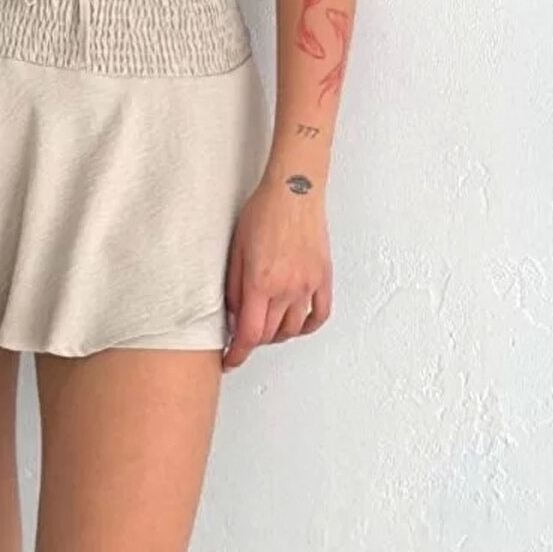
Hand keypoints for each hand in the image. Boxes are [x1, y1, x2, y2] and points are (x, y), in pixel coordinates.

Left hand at [221, 172, 331, 370]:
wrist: (293, 190)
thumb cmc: (262, 212)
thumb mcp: (236, 249)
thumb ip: (233, 288)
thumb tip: (233, 316)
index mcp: (260, 282)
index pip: (249, 334)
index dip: (237, 354)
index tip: (230, 361)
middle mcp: (287, 288)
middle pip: (269, 334)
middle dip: (253, 340)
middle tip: (243, 334)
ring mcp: (308, 285)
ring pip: (292, 329)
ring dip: (276, 334)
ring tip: (265, 325)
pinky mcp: (323, 278)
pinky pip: (320, 314)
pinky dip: (307, 326)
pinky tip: (296, 324)